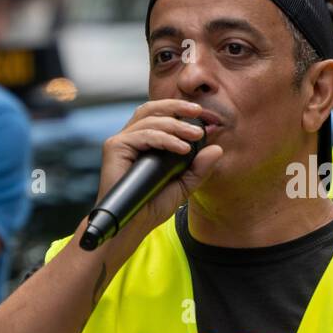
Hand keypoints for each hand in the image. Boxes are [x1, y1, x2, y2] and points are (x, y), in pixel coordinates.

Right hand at [93, 99, 223, 244]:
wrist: (132, 225)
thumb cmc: (152, 205)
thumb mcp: (184, 185)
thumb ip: (199, 168)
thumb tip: (217, 149)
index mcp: (144, 142)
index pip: (160, 116)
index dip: (180, 111)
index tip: (203, 115)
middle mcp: (131, 138)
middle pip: (152, 109)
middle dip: (177, 107)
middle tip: (200, 112)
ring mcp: (122, 141)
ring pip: (149, 120)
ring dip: (175, 125)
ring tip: (195, 135)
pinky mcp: (115, 147)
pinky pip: (143, 135)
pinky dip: (164, 139)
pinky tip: (182, 147)